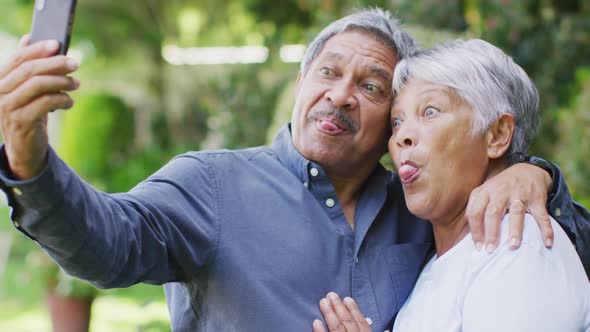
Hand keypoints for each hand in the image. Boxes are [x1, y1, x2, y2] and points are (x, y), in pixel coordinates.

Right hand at [0, 35, 79, 178]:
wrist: (25, 148)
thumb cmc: (28, 113)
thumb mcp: (27, 89)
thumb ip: (26, 66)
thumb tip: (29, 38)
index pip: (18, 58)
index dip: (38, 49)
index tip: (57, 44)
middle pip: (29, 70)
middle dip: (55, 64)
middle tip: (75, 64)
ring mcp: (7, 107)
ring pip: (38, 85)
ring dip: (62, 82)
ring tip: (76, 84)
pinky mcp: (20, 122)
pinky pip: (45, 103)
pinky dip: (62, 99)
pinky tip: (69, 101)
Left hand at [312, 293, 372, 331]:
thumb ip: (371, 331)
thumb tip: (386, 329)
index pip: (362, 323)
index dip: (355, 310)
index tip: (347, 299)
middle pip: (348, 322)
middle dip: (339, 307)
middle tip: (331, 295)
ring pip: (337, 327)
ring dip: (330, 313)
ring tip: (323, 302)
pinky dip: (320, 331)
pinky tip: (316, 322)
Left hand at [466, 162, 553, 252]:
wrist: (527, 170)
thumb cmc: (501, 187)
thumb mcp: (484, 192)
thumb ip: (474, 207)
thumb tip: (467, 232)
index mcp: (486, 191)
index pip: (475, 211)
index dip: (475, 230)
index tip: (478, 246)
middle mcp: (501, 192)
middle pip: (493, 212)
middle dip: (491, 232)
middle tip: (490, 250)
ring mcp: (520, 195)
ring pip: (516, 213)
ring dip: (515, 230)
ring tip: (513, 246)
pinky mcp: (537, 199)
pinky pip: (542, 215)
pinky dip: (546, 229)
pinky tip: (546, 243)